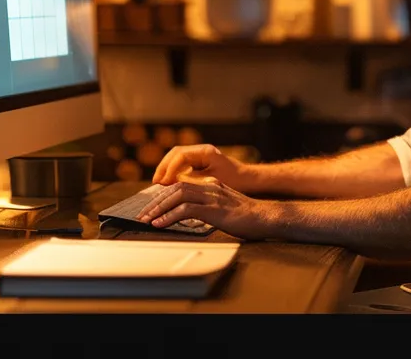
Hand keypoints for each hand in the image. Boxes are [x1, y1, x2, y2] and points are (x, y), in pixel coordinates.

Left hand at [137, 179, 277, 239]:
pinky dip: (170, 217)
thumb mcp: (226, 208)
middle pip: (175, 189)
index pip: (181, 186)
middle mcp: (210, 187)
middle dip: (156, 202)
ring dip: (159, 208)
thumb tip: (193, 216)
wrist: (266, 217)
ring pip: (177, 196)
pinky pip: (186, 211)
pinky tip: (160, 224)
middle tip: (143, 215)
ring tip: (147, 220)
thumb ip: (210, 207)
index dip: (164, 196)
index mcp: (212, 186)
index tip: (152, 208)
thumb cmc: (249, 218)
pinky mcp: (214, 209)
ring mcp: (212, 197)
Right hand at [152, 144, 253, 190]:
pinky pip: (181, 164)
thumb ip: (192, 181)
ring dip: (166, 169)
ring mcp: (200, 155)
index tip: (163, 183)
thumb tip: (172, 184)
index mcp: (205, 151)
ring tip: (159, 183)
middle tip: (156, 183)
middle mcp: (201, 150)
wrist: (250, 180)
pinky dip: (173, 172)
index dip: (169, 168)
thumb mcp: (212, 182)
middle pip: (175, 153)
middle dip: (163, 167)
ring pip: (176, 158)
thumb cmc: (235, 182)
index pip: (180, 155)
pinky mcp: (200, 162)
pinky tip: (168, 183)